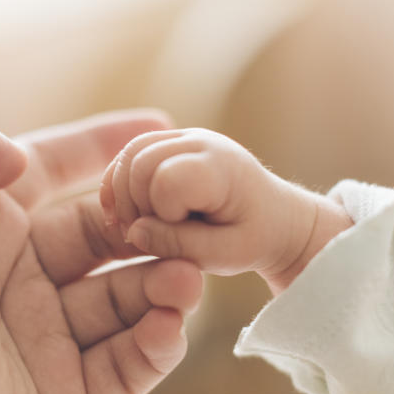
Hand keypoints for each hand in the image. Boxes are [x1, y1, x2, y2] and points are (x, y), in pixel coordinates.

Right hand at [99, 128, 351, 292]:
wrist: (274, 216)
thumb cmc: (255, 238)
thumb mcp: (226, 256)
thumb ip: (180, 246)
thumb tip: (134, 232)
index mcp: (221, 168)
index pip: (166, 181)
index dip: (161, 215)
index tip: (180, 236)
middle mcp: (200, 141)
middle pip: (139, 162)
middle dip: (134, 205)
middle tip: (149, 238)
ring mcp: (183, 136)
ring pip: (128, 154)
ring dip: (123, 195)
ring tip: (139, 226)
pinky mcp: (168, 142)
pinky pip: (128, 154)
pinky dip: (120, 184)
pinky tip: (126, 213)